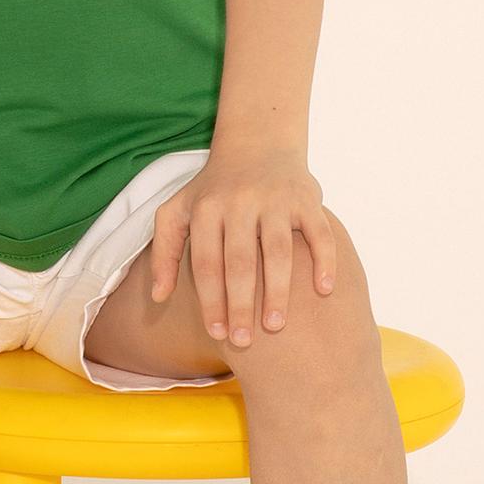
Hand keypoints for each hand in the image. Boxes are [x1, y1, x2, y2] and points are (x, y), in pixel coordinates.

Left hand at [148, 147, 338, 347]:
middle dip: (240, 304)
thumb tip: (158, 297)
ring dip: (278, 291)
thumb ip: (164, 251)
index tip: (216, 333)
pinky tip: (324, 290)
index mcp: (206, 209)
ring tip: (275, 326)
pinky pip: (319, 232)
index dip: (210, 300)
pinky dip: (324, 260)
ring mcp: (275, 199)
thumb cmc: (212, 189)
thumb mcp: (177, 210)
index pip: (206, 263)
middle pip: (240, 262)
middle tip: (243, 341)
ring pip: (278, 251)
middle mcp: (239, 202)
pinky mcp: (306, 198)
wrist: (257, 142)